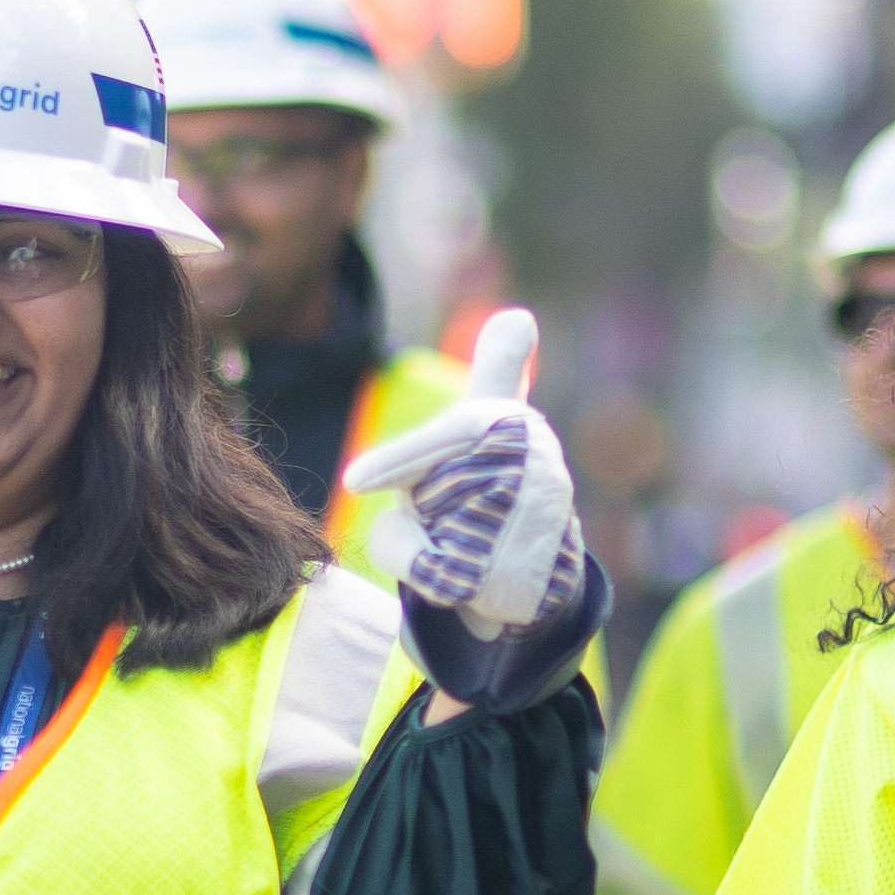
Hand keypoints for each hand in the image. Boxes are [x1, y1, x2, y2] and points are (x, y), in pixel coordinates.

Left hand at [341, 307, 581, 635]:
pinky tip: (455, 572)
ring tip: (462, 537)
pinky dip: (412, 566)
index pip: (450, 441)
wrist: (542, 574)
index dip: (399, 463)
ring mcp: (521, 531)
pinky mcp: (504, 580)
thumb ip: (499, 368)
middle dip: (417, 498)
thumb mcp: (500, 423)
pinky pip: (420, 572)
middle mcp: (534, 475)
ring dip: (412, 532)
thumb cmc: (502, 487)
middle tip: (449, 506)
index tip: (351, 483)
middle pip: (418, 490)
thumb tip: (518, 315)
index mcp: (519, 428)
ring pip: (409, 529)